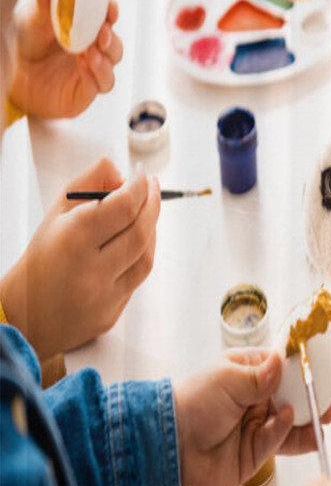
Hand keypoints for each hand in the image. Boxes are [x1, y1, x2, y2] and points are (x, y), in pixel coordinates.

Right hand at [0, 158, 159, 359]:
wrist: (23, 314)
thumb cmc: (41, 259)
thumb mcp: (55, 215)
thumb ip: (87, 185)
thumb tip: (120, 170)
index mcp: (72, 240)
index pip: (123, 207)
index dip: (140, 187)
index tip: (143, 174)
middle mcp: (91, 270)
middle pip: (141, 232)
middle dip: (153, 205)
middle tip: (153, 188)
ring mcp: (104, 297)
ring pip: (146, 258)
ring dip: (152, 231)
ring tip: (146, 213)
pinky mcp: (111, 314)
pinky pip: (137, 280)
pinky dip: (142, 256)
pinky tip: (137, 242)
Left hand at [7, 0, 122, 118]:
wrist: (16, 76)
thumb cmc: (28, 45)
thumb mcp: (32, 21)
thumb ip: (43, 2)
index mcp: (84, 30)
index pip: (105, 21)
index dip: (110, 13)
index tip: (110, 6)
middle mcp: (92, 51)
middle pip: (114, 46)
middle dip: (111, 39)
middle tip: (102, 33)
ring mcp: (92, 73)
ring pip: (111, 68)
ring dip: (105, 60)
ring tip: (91, 52)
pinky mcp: (86, 93)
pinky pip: (98, 86)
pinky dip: (94, 75)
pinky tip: (83, 65)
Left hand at [174, 350, 330, 485]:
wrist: (169, 446)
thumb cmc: (192, 403)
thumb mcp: (228, 379)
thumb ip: (262, 375)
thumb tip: (283, 360)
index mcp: (246, 374)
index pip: (281, 369)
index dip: (300, 371)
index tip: (319, 370)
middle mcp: (253, 400)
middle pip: (291, 398)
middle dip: (310, 400)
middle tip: (326, 400)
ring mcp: (255, 427)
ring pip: (289, 423)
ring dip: (306, 421)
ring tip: (321, 418)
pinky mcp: (255, 453)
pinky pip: (278, 441)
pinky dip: (286, 433)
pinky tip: (288, 422)